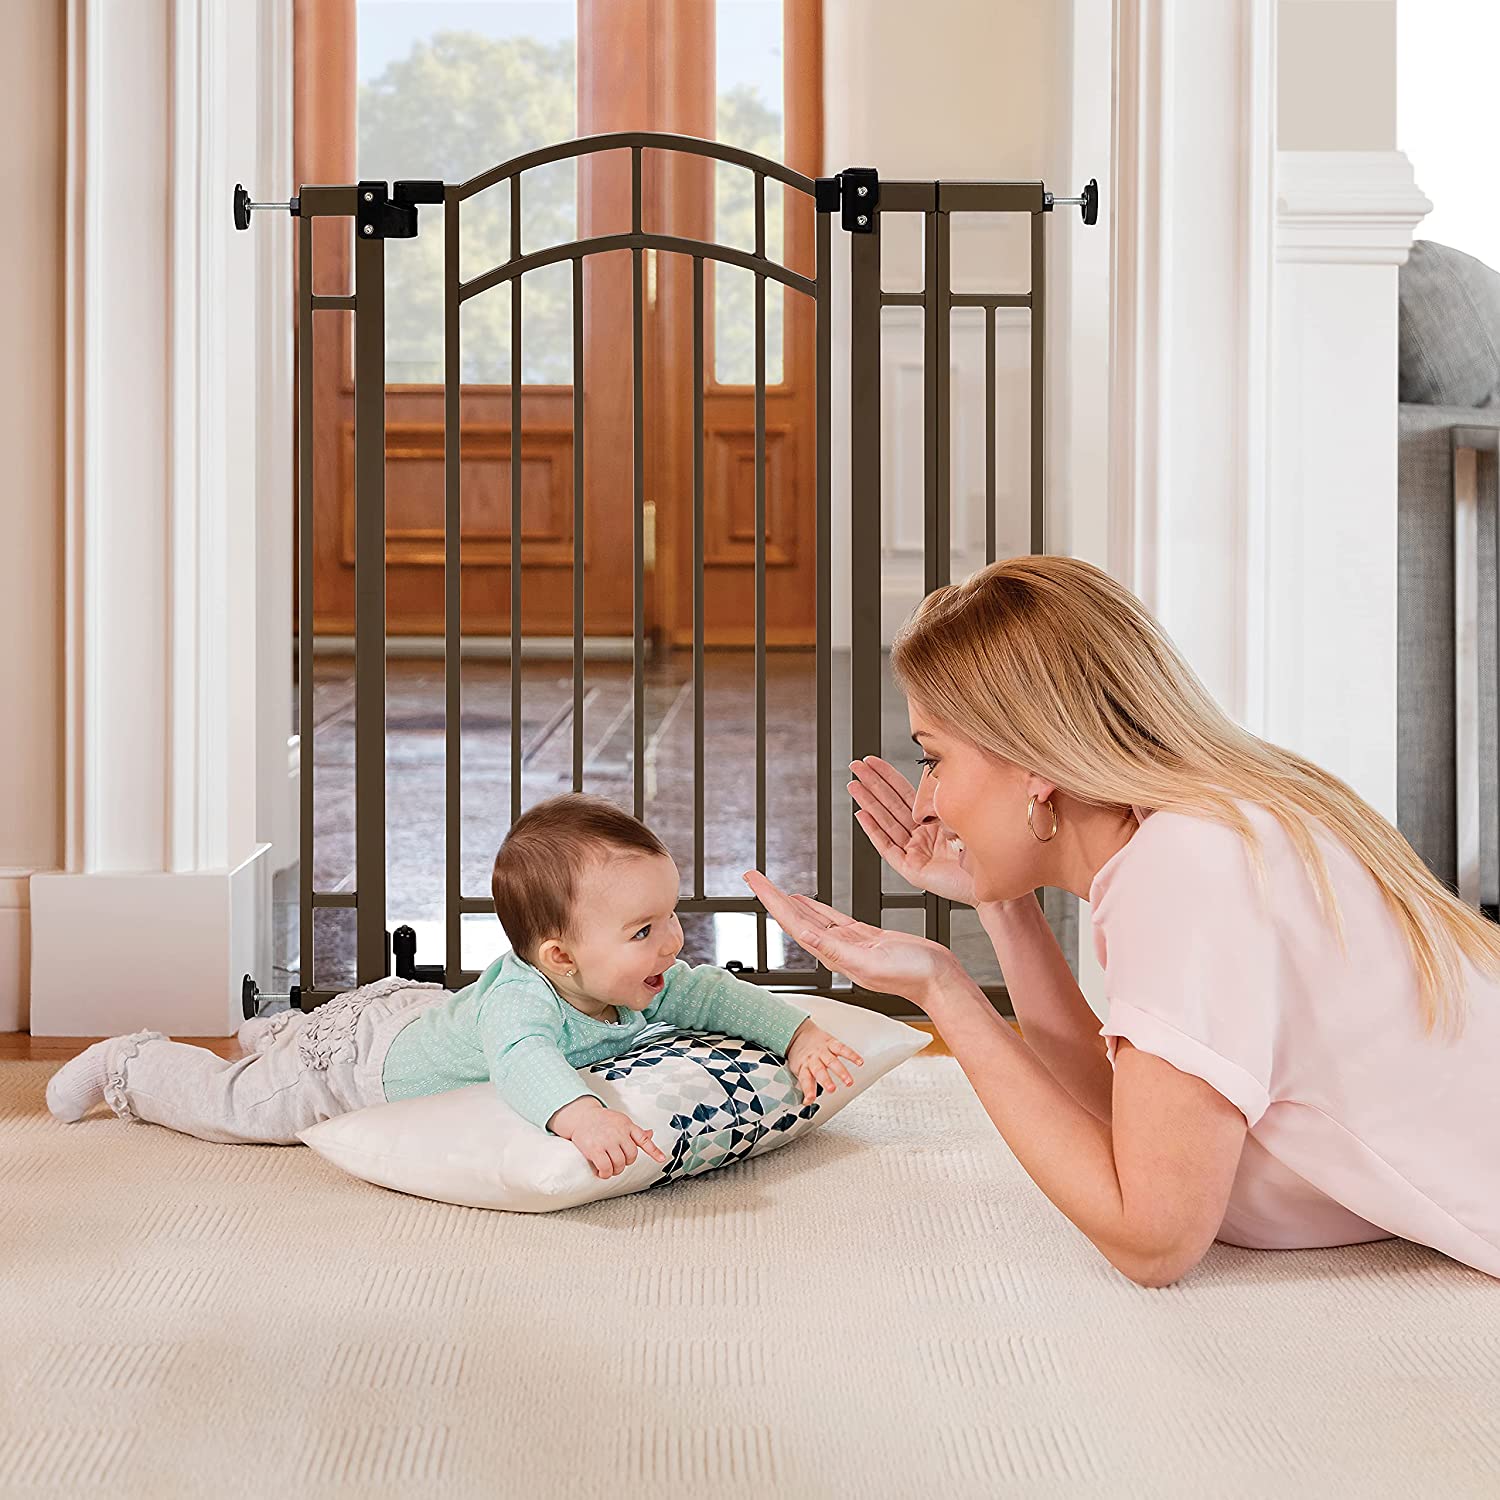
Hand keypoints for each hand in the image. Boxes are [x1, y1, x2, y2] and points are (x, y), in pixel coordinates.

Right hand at [548, 1098, 668, 1179]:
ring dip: (615, 1171)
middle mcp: (619, 1133)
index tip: (662, 1159)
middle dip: (625, 1163)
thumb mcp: (621, 1121)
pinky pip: (605, 1168)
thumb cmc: (602, 1120)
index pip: (644, 1139)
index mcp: (627, 1126)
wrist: (581, 1116)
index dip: (654, 1151)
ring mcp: (607, 1141)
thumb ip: (635, 1131)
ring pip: (619, 1164)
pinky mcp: (595, 1149)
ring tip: (609, 1168)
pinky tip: (601, 1171)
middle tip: (617, 1163)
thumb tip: (651, 1133)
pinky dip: (605, 1173)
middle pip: (631, 1157)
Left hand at [742, 870, 961, 1010]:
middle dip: (772, 897)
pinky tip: (805, 900)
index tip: (755, 882)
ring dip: (789, 903)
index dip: (772, 902)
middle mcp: (835, 950)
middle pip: (795, 918)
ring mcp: (848, 943)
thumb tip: (808, 937)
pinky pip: (831, 919)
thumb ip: (838, 951)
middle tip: (752, 876)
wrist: (938, 979)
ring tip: (771, 888)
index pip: (794, 924)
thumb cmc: (911, 974)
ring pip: (810, 918)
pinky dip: (815, 908)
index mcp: (834, 956)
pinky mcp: (863, 937)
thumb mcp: (871, 961)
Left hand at [785, 1019, 864, 1107]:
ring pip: (832, 1061)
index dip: (808, 1091)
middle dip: (826, 1080)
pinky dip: (851, 1055)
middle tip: (831, 1089)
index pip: (805, 1080)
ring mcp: (822, 1051)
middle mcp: (813, 1059)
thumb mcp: (797, 1070)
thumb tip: (807, 1101)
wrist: (797, 1033)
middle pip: (819, 1070)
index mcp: (803, 1067)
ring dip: (841, 1071)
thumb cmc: (799, 1054)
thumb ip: (804, 1084)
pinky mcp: (831, 1043)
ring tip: (849, 1081)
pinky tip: (859, 1062)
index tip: (809, 1100)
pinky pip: (842, 1048)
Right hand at [848, 756, 976, 905]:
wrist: (994, 882)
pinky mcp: (911, 869)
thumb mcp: (961, 814)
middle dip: (872, 784)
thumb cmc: (985, 853)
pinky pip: (888, 847)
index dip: (888, 776)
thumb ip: (941, 797)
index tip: (874, 762)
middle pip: (890, 804)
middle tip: (856, 767)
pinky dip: (874, 831)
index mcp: (934, 821)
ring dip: (868, 803)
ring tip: (853, 786)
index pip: (905, 793)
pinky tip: (861, 815)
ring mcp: (915, 852)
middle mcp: (922, 835)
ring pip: (886, 822)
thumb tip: (930, 770)